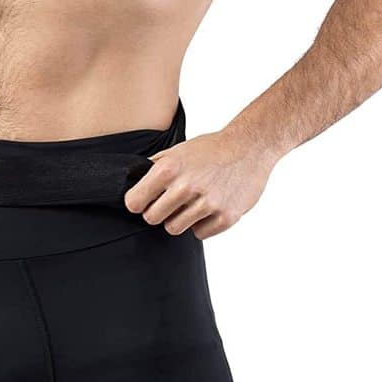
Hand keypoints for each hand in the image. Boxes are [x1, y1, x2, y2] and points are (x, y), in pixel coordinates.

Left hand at [124, 128, 276, 239]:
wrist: (250, 147)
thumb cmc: (211, 148)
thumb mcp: (178, 150)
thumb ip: (154, 167)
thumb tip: (132, 182)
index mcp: (169, 169)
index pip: (134, 202)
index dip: (138, 202)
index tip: (144, 200)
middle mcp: (186, 187)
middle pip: (152, 218)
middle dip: (158, 211)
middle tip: (170, 202)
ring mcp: (207, 204)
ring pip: (174, 229)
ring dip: (180, 219)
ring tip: (191, 203)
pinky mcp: (225, 217)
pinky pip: (199, 234)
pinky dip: (202, 224)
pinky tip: (209, 207)